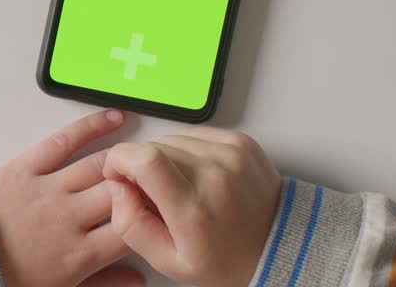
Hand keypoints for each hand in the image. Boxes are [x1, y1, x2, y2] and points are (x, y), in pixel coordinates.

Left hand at [0, 110, 143, 286]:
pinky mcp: (26, 166)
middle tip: (159, 176)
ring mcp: (49, 189)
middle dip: (144, 184)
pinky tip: (114, 118)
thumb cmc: (6, 275)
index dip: (154, 215)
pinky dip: (91, 126)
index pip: (133, 229)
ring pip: (100, 166)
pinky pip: (64, 141)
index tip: (166, 207)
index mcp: (81, 254)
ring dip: (125, 157)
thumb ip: (103, 283)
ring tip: (143, 152)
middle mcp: (70, 218)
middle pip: (122, 193)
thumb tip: (140, 279)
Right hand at [103, 127, 281, 286]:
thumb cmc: (226, 259)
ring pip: (172, 138)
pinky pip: (195, 134)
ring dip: (167, 158)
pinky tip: (199, 174)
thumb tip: (116, 188)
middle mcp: (215, 176)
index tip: (118, 174)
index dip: (120, 160)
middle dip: (141, 165)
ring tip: (184, 187)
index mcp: (194, 210)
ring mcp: (231, 155)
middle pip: (154, 147)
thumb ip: (131, 225)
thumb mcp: (169, 260)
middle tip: (155, 193)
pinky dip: (189, 150)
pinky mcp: (241, 143)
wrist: (279, 248)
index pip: (144, 159)